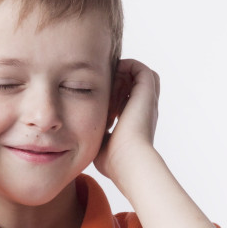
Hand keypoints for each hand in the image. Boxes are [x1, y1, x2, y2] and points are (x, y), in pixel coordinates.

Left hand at [94, 58, 159, 182]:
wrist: (126, 160)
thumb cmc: (112, 159)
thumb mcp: (101, 143)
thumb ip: (95, 133)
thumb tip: (79, 133)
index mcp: (135, 122)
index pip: (128, 100)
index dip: (114, 95)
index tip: (98, 101)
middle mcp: (144, 110)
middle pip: (134, 85)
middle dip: (117, 82)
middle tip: (101, 88)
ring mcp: (147, 102)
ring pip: (138, 75)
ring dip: (123, 74)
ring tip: (107, 82)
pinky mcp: (146, 94)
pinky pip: (140, 69)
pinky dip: (127, 67)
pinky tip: (111, 76)